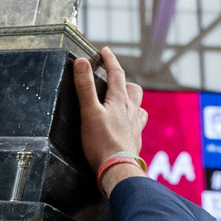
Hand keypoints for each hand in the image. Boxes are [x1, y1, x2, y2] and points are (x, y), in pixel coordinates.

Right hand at [73, 47, 146, 194]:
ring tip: (121, 102)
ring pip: (138, 105)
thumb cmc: (102, 142)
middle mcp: (132, 110)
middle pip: (132, 88)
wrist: (118, 169)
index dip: (110, 60)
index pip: (116, 73)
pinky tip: (127, 125)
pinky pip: (138, 123)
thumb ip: (85, 87)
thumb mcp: (88, 112)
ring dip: (131, 100)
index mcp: (120, 100)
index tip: (105, 51)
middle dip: (123, 81)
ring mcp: (136, 125)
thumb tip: (81, 62)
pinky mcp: (136, 139)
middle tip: (112, 80)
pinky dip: (133, 118)